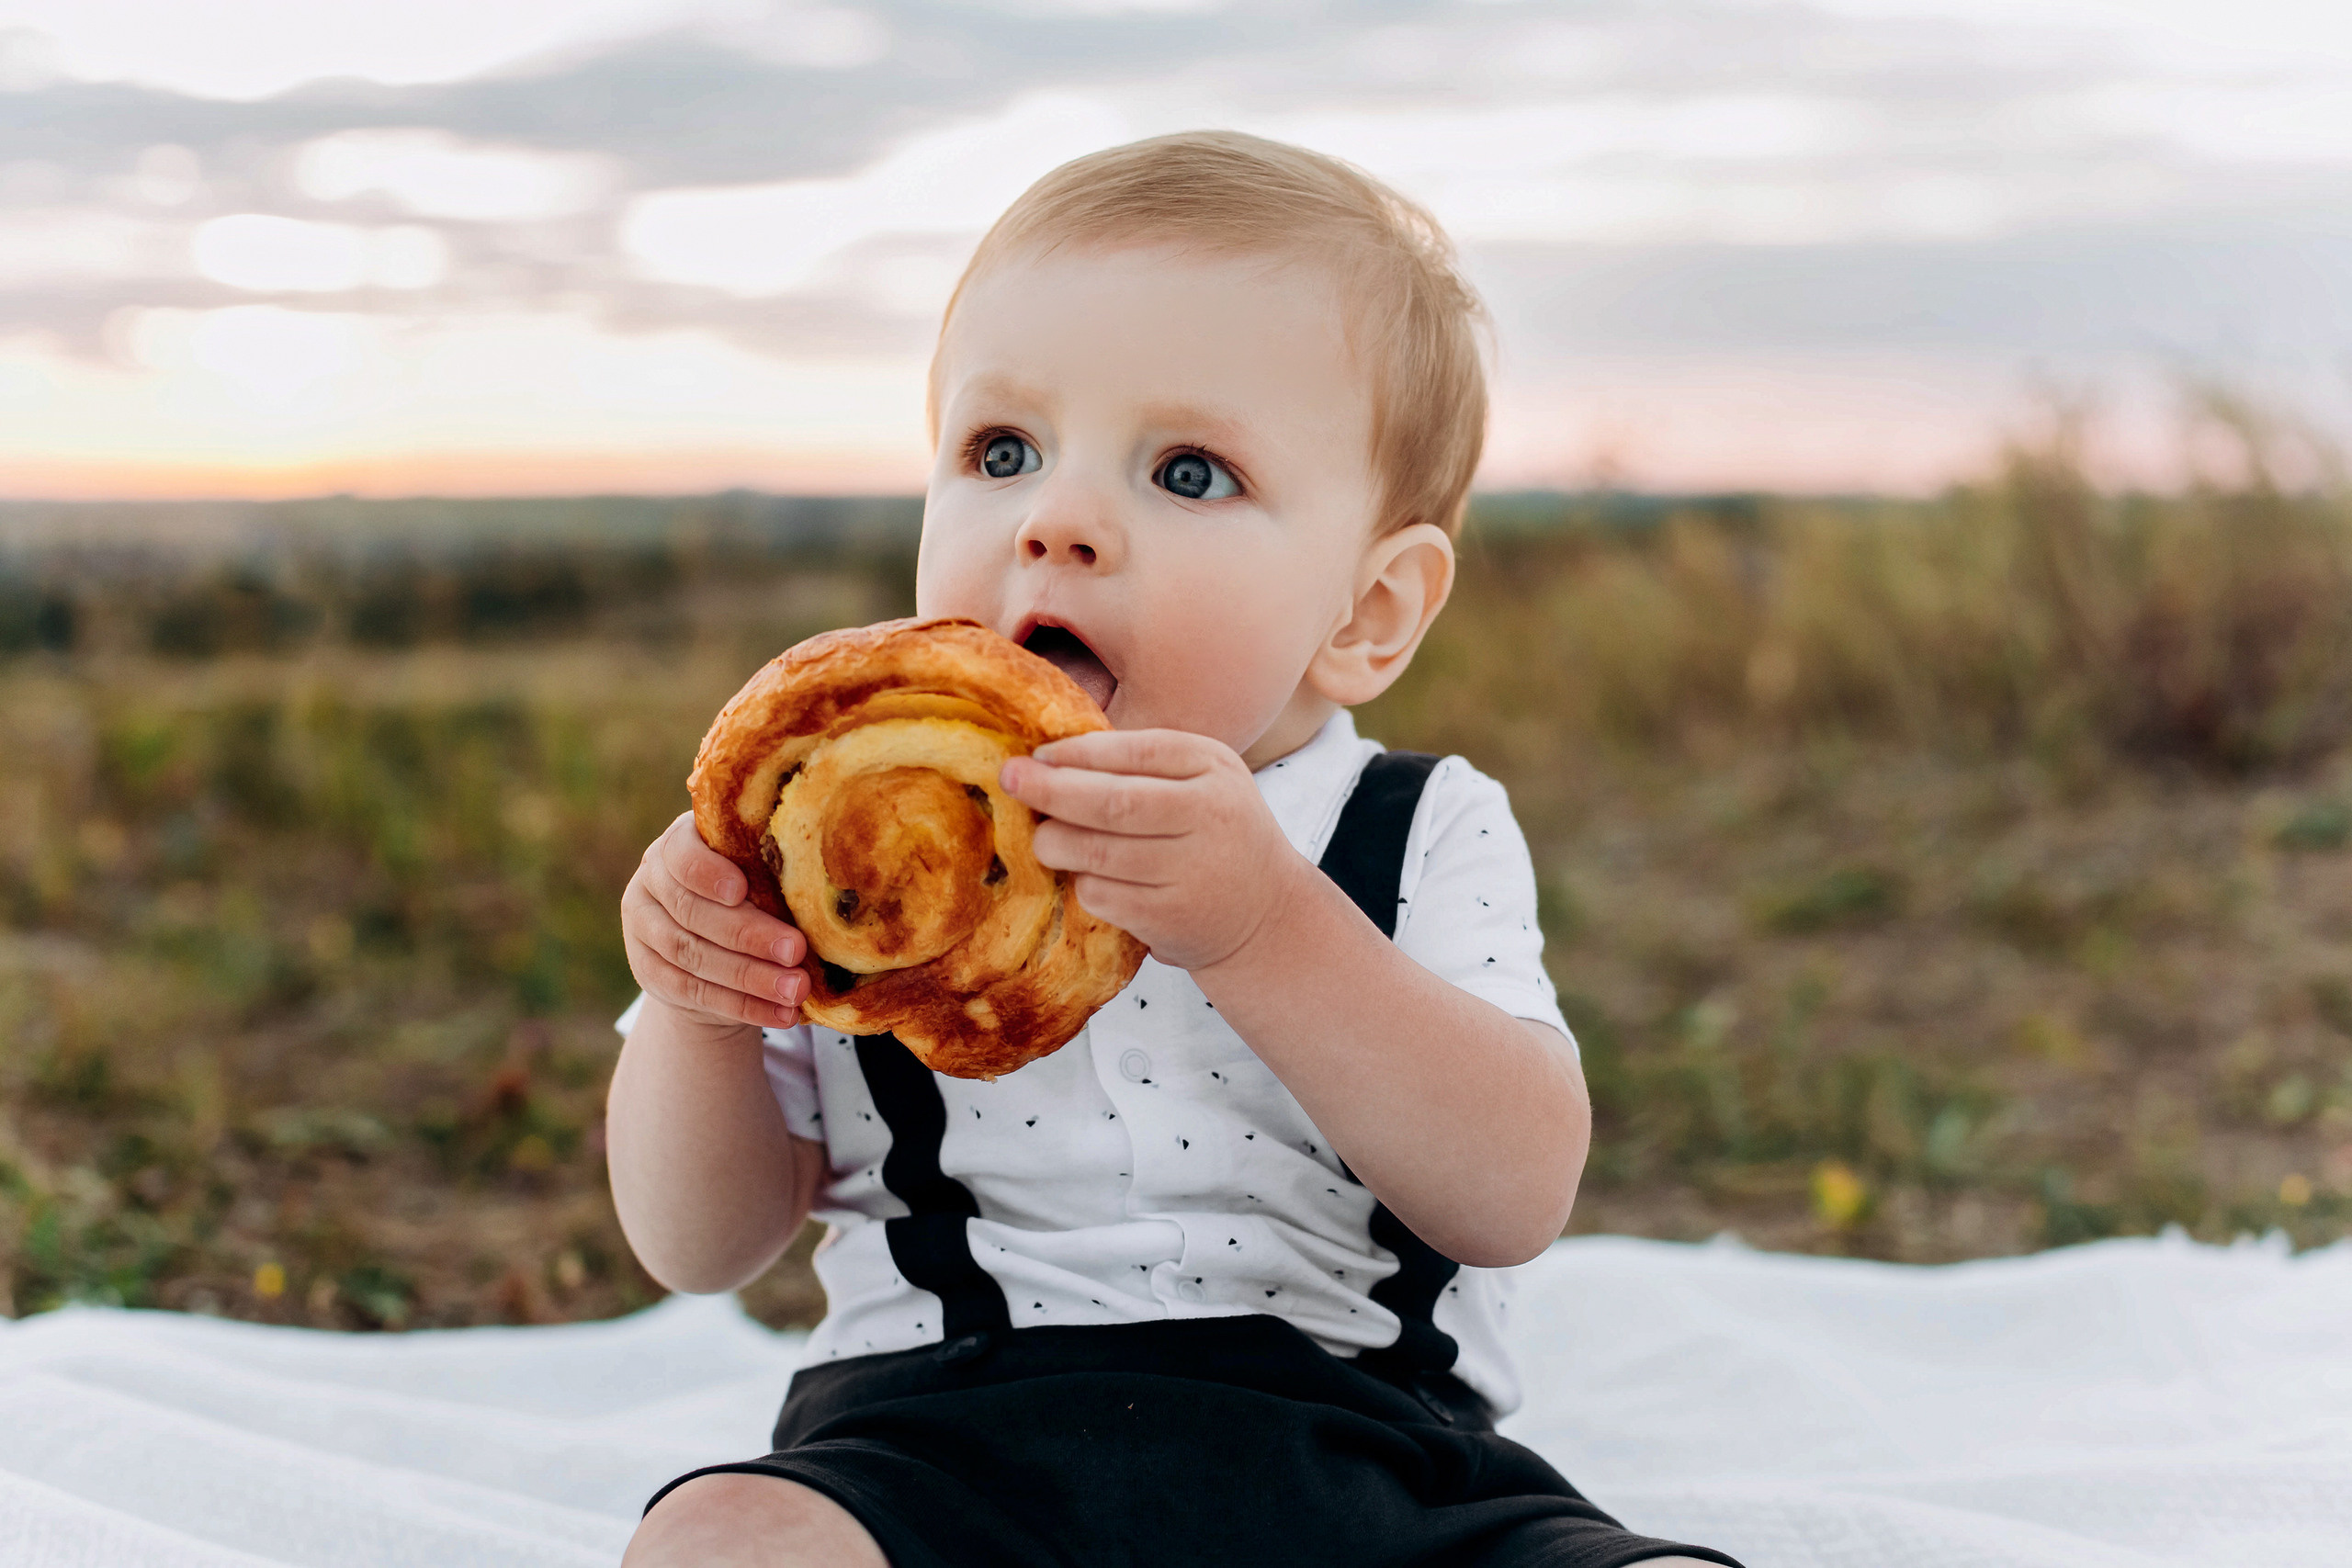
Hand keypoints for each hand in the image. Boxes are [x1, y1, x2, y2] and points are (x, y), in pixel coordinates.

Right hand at [621, 812, 809, 1030]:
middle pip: (692, 912)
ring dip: (750, 977)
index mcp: (676, 843)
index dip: (708, 873)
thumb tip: (825, 891)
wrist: (707, 944)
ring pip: (693, 956)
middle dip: (748, 934)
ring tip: (796, 990)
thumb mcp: (755, 872)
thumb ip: (769, 873)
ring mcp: (641, 928)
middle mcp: (650, 881)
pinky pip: (694, 992)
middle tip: (796, 950)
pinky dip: (742, 1006)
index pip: (681, 854)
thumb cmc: (747, 892)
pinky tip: (781, 1014)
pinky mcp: (648, 971)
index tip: (742, 890)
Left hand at [999, 729, 1309, 972]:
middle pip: (1111, 802)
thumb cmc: (1216, 834)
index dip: (1078, 752)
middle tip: (1010, 779)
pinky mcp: (1169, 917)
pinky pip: (1101, 894)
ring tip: (1044, 837)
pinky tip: (1089, 876)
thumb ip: (1143, 762)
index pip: (1135, 750)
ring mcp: (1191, 871)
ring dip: (1055, 842)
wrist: (1265, 915)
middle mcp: (1209, 816)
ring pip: (1097, 852)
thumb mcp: (1202, 780)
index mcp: (1214, 768)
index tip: (1040, 754)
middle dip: (1050, 790)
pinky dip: (1082, 883)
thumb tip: (1050, 755)